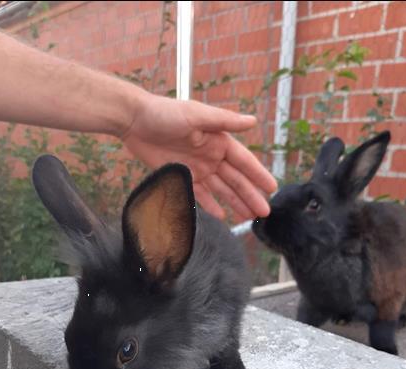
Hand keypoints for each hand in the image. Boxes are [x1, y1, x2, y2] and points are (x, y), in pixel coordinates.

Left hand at [122, 92, 276, 219]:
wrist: (134, 121)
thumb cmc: (164, 113)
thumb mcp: (196, 114)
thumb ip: (224, 121)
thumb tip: (252, 121)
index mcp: (218, 140)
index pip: (244, 161)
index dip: (258, 175)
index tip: (272, 189)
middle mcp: (211, 156)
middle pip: (235, 180)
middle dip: (250, 195)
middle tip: (264, 212)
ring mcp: (197, 168)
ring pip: (221, 190)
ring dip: (235, 203)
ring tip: (249, 218)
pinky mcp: (181, 177)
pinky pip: (199, 195)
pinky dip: (210, 206)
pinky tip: (222, 217)